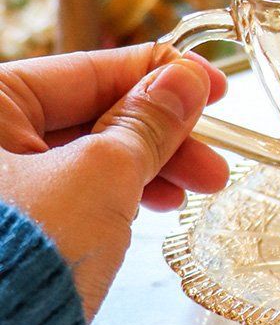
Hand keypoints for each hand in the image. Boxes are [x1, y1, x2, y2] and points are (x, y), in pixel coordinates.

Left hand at [0, 44, 228, 319]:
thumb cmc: (26, 254)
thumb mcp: (102, 174)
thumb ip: (149, 121)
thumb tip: (187, 79)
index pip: (90, 70)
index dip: (162, 74)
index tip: (214, 85)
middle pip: (94, 114)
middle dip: (165, 135)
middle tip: (215, 157)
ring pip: (91, 155)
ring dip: (153, 165)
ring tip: (200, 189)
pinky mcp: (12, 223)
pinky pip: (77, 189)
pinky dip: (122, 191)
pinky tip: (159, 202)